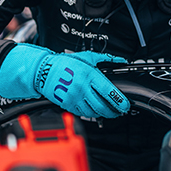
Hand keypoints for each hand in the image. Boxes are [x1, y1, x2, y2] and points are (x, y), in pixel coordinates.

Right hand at [0, 46, 129, 117]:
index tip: (125, 105)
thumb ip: (106, 59)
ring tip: (109, 111)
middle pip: (102, 107)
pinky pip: (84, 113)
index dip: (120, 101)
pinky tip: (95, 110)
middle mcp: (82, 88)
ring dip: (104, 114)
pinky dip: (92, 113)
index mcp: (89, 75)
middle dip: (114, 112)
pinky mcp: (68, 105)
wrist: (44, 71)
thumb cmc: (65, 63)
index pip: (108, 92)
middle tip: (119, 111)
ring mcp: (74, 98)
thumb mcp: (87, 57)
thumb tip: (120, 60)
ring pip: (94, 112)